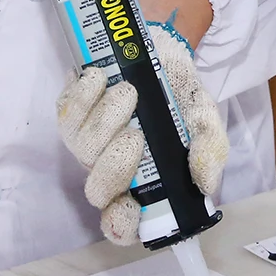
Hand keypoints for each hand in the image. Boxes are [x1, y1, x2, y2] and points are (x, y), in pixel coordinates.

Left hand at [57, 24, 228, 246]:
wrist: (161, 50)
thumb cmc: (180, 94)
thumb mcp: (204, 119)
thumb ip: (209, 150)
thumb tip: (205, 183)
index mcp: (142, 183)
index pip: (122, 223)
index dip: (120, 225)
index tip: (130, 207)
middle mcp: (109, 169)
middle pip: (98, 190)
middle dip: (116, 165)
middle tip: (137, 134)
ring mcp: (86, 144)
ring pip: (82, 150)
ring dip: (105, 120)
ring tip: (129, 92)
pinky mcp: (70, 114)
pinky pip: (67, 115)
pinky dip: (84, 96)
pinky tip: (101, 78)